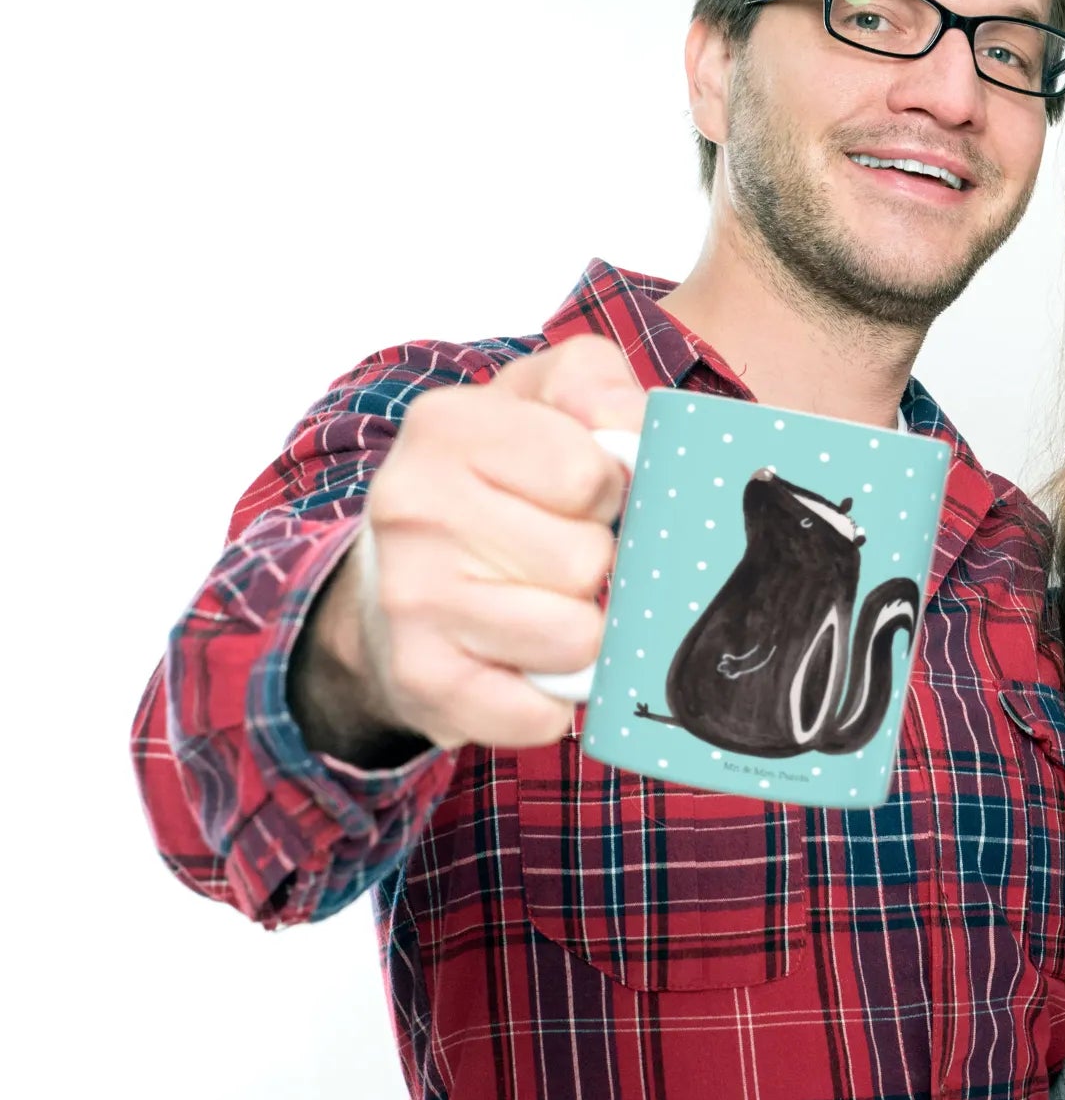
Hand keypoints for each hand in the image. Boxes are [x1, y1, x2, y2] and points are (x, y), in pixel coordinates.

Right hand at [290, 334, 645, 758]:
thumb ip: (598, 386)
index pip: (591, 474)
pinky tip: (523, 662)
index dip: (606, 491)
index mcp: (447, 425)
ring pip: (576, 638)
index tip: (575, 495)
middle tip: (552, 553)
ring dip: (580, 630)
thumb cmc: (495, 480)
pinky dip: (552, 698)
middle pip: (588, 560)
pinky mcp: (421, 682)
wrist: (393, 580)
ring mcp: (410, 599)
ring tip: (542, 603)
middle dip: (593, 562)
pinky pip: (541, 713)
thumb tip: (637, 430)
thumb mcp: (544, 399)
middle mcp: (412, 507)